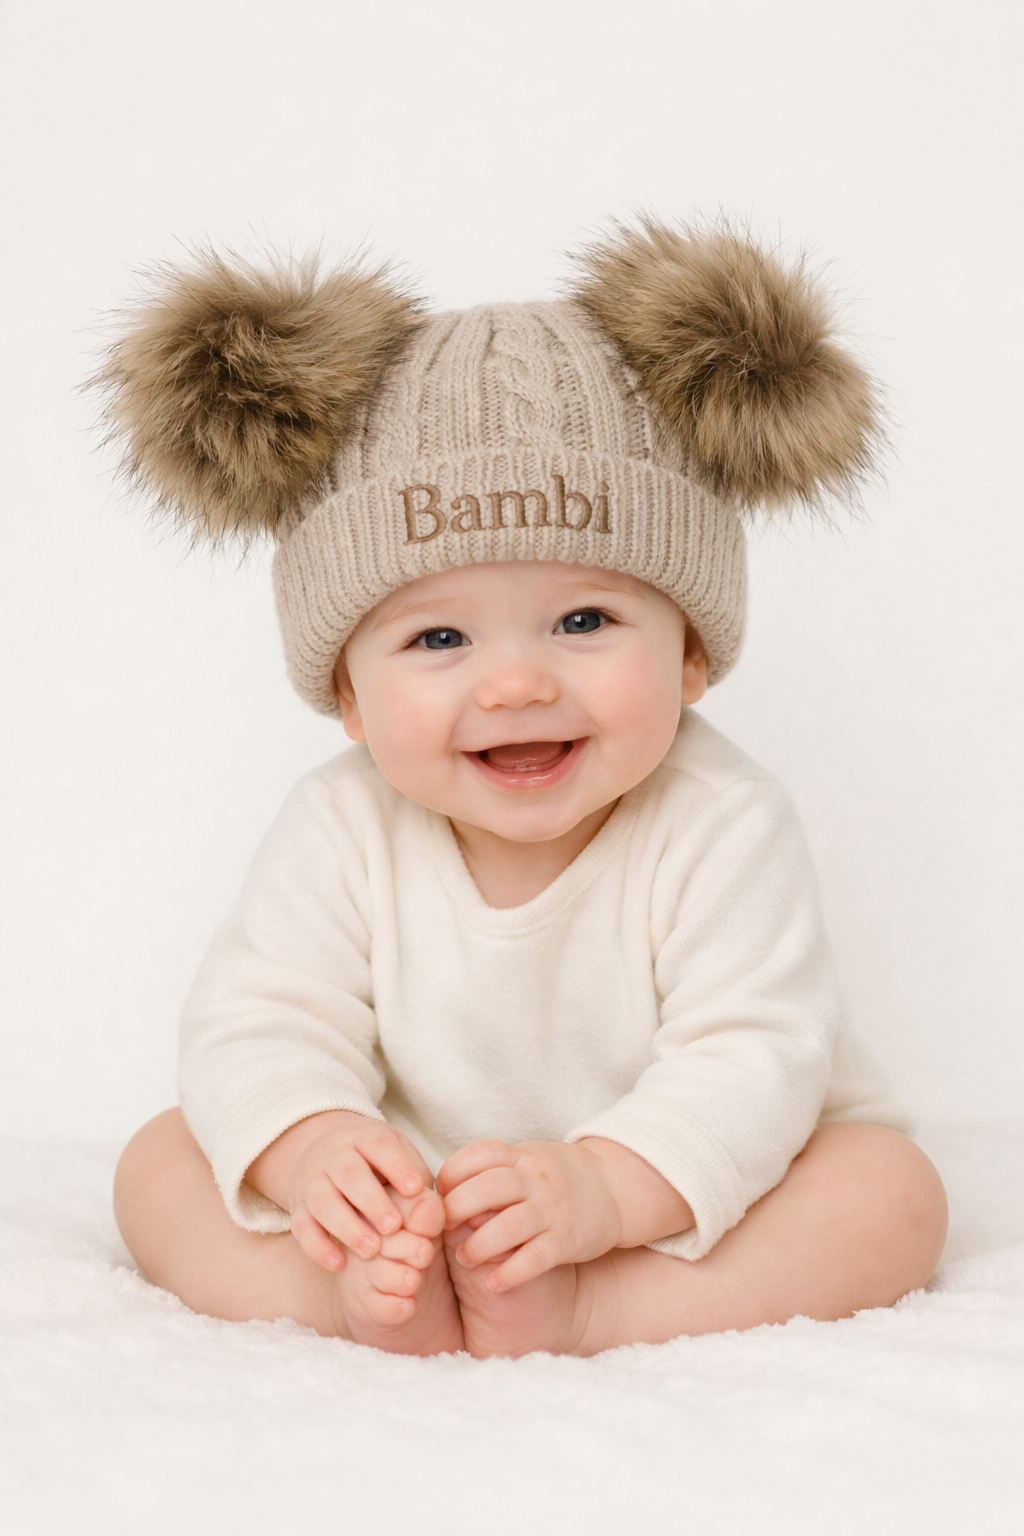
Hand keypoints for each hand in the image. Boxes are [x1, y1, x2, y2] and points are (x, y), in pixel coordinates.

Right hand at [245, 1110, 444, 1272]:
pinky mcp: (299, 1207)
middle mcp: (334, 1155)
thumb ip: (417, 1182)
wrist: (326, 1155)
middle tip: (393, 1227)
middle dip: (370, 1200)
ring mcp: (312, 1180)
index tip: (415, 1189)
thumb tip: (432, 1212)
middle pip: (348, 1173)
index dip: (397, 1166)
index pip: (379, 1146)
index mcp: (365, 1137)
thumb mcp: (400, 1158)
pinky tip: (339, 1264)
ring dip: (346, 1226)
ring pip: (322, 1201)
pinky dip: (318, 1247)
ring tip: (372, 1251)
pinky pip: (301, 1227)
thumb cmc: (378, 1164)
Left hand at [436, 1139, 622, 1292]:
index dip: (452, 1174)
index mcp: (522, 1156)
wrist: (614, 1187)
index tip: (438, 1195)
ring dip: (479, 1244)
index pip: (480, 1154)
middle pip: (488, 1187)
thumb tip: (442, 1191)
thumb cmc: (556, 1176)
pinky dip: (510, 1273)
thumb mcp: (527, 1159)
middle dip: (457, 1209)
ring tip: (464, 1257)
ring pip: (508, 1226)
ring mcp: (552, 1210)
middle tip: (439, 1228)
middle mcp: (536, 1179)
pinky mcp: (566, 1241)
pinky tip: (492, 1283)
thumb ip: (492, 1170)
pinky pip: (534, 1259)